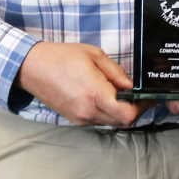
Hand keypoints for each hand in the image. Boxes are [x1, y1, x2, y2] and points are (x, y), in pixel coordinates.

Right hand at [16, 41, 149, 126]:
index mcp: (94, 93)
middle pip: (122, 121)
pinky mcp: (74, 119)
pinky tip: (105, 96)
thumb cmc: (62, 57)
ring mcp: (80, 117)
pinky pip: (98, 120)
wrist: (32, 68)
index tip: (146, 96)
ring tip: (120, 92)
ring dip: (120, 111)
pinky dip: (107, 112)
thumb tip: (132, 85)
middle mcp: (88, 110)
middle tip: (137, 93)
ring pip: (111, 122)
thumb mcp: (95, 55)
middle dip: (134, 109)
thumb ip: (116, 73)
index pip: (127, 113)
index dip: (141, 107)